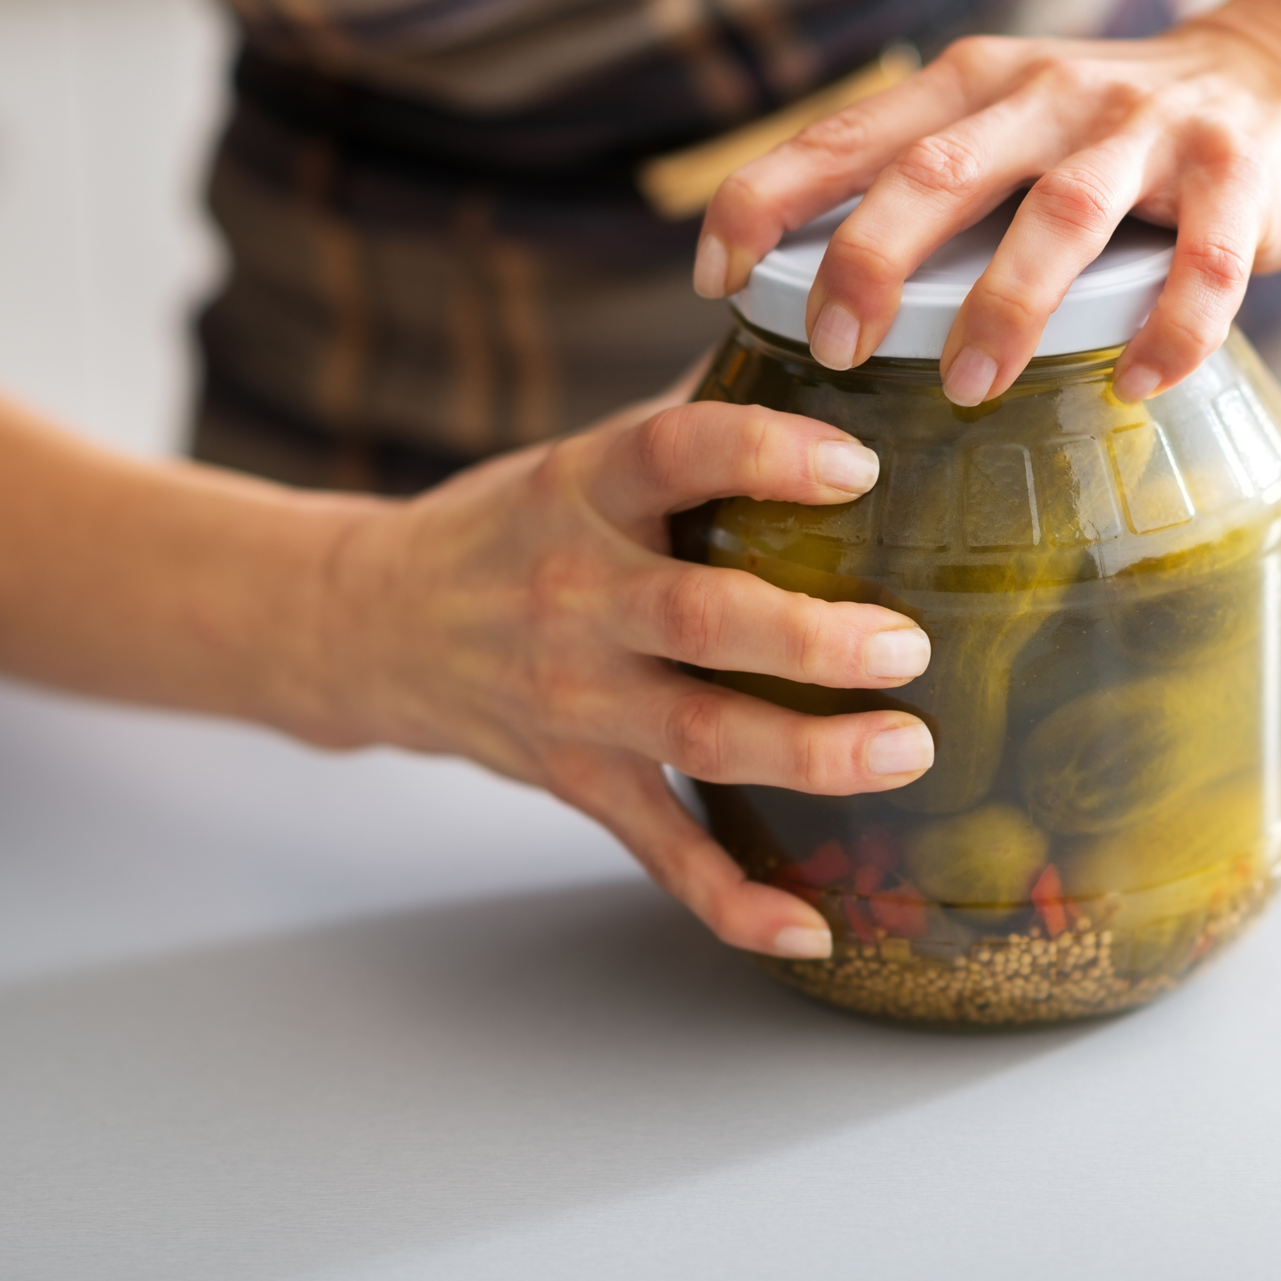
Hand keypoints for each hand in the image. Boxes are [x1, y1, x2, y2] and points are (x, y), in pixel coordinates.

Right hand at [318, 389, 934, 959]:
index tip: (857, 465)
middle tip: (908, 645)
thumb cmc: (506, 529)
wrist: (372, 623)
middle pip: (700, 616)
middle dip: (811, 637)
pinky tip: (811, 923)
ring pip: (698, 734)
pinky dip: (730, 898)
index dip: (764, 453)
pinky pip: (658, 848)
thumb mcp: (578, 457)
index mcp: (583, 490)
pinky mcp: (575, 777)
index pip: (672, 453)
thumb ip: (689, 423)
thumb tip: (825, 357)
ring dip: (807, 752)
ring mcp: (573, 697)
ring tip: (906, 750)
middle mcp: (574, 593)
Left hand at [694, 6, 1280, 405]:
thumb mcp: (1004, 130)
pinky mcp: (1237, 174)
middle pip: (938, 172)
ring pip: (1059, 215)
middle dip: (871, 261)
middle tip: (832, 349)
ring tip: (966, 387)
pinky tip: (1135, 386)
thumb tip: (805, 296)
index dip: (768, 200)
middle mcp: (1048, 95)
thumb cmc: (1108, 140)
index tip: (719, 279)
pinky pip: (1201, 262)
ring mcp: (1145, 131)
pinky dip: (1169, 328)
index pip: (845, 135)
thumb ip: (924, 186)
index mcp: (972, 88)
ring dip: (1007, 306)